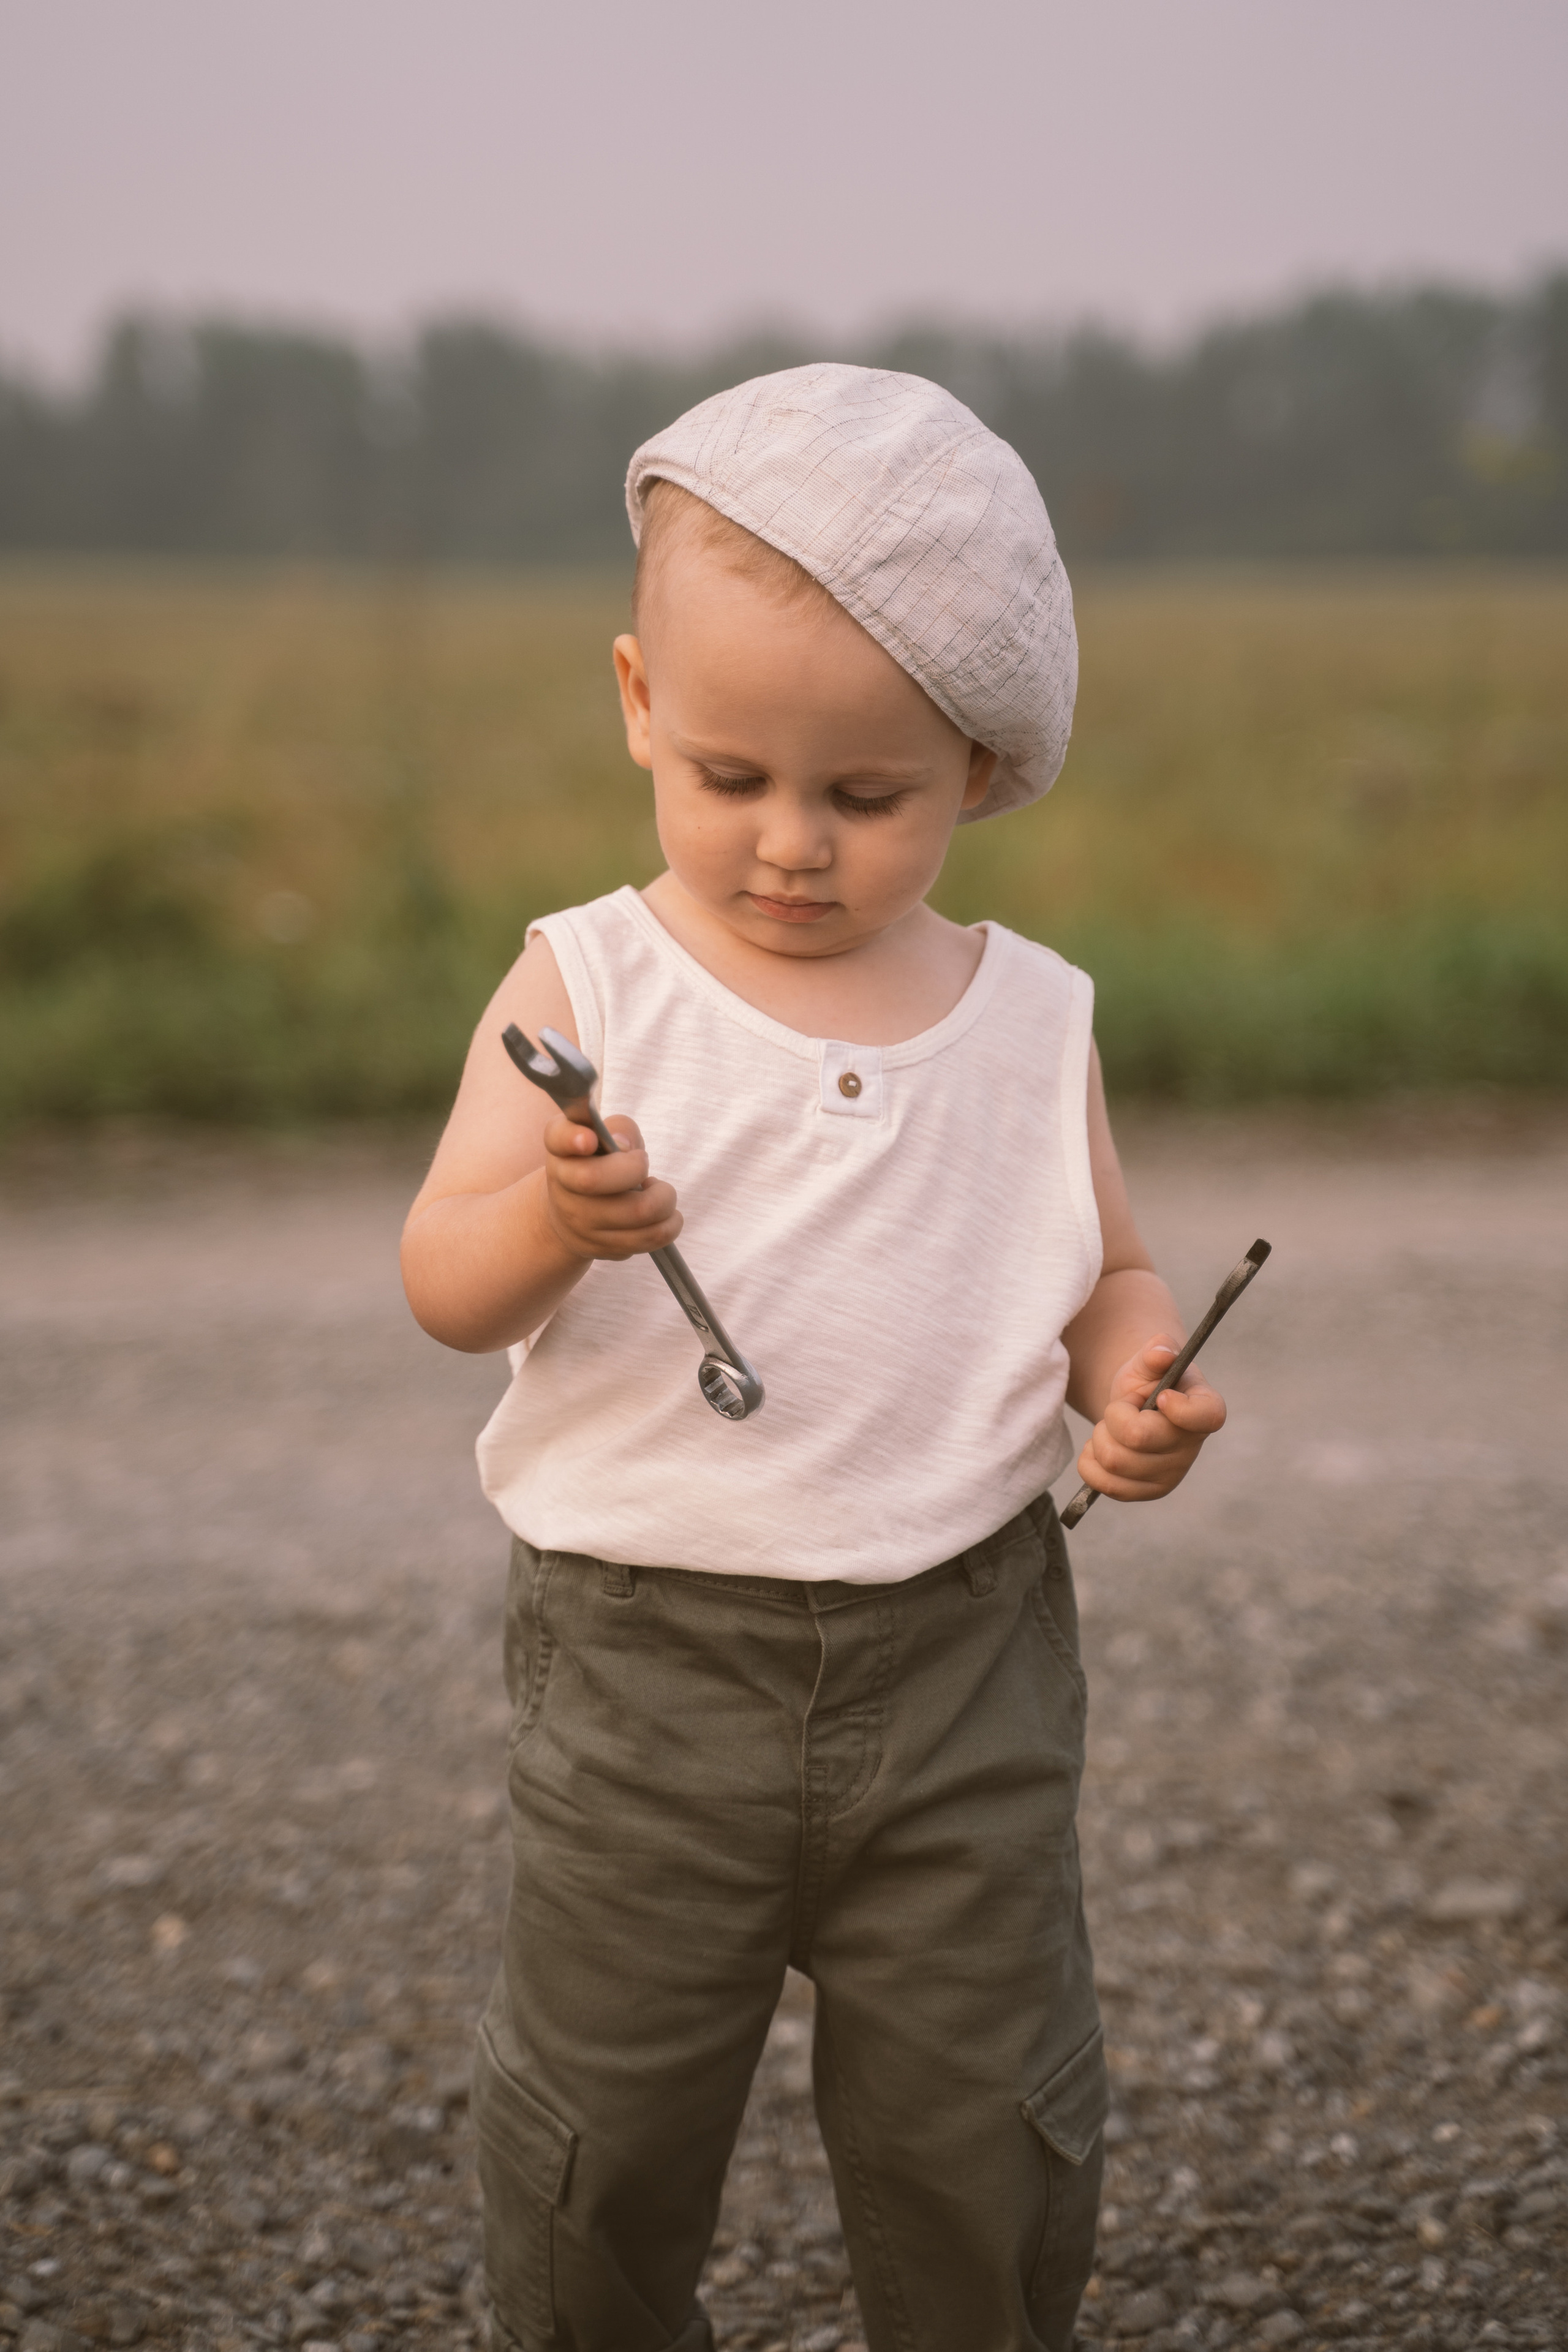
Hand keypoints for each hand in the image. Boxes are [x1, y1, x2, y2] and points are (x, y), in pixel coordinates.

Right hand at [541, 1109, 683, 1262]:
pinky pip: (648, 1239)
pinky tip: (661, 1215)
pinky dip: (668, 1225)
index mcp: (562, 1150)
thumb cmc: (599, 1165)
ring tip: (661, 1192)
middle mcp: (561, 1186)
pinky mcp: (600, 1248)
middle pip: (594, 1179)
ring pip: (636, 1213)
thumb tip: (625, 1147)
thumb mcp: (605, 1138)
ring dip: (664, 1200)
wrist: (571, 1214)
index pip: (557, 1137)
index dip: (572, 1137)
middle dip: (636, 1168)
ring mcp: (579, 1222)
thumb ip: (619, 1129)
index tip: (589, 1139)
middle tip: (645, 1165)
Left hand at [1075, 1340, 1226, 1503]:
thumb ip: (1156, 1351)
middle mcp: (1193, 1446)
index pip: (1206, 1417)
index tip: (1162, 1397)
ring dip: (1100, 1437)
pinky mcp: (1147, 1492)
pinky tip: (1100, 1447)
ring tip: (1112, 1427)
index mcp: (1205, 1408)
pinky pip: (1103, 1484)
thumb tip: (1161, 1352)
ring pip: (1114, 1461)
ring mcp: (1172, 1474)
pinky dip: (1090, 1462)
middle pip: (1137, 1437)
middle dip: (1114, 1415)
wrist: (1135, 1410)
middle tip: (1120, 1408)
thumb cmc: (1149, 1382)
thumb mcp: (1149, 1361)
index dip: (1180, 1409)